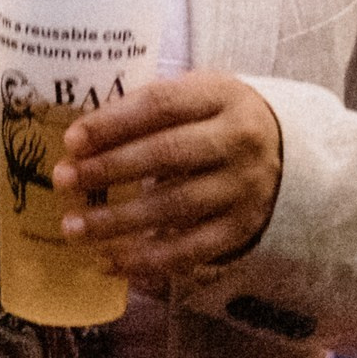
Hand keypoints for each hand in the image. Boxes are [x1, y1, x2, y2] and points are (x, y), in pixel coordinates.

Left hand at [51, 71, 283, 290]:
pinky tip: (108, 261)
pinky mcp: (241, 230)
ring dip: (117, 220)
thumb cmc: (221, 120)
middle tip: (64, 181)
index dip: (113, 122)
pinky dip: (146, 259)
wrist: (292, 155)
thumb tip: (83, 137)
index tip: (72, 140)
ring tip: (73, 227)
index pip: (161, 104)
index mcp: (222, 96)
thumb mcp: (199, 95)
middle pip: (166, 154)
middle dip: (109, 169)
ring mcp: (242, 188)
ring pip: (174, 207)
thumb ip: (150, 108)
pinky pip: (189, 251)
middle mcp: (237, 140)